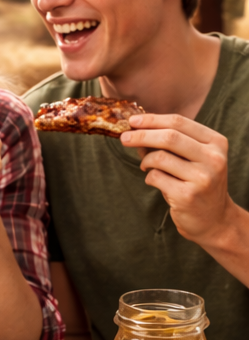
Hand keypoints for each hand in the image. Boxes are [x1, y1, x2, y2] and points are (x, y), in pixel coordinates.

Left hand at [122, 114, 236, 244]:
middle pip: (169, 137)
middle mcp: (213, 158)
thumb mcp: (194, 158)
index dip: (152, 120)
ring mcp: (202, 177)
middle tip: (124, 138)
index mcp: (216, 143)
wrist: (213, 219)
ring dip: (146, 161)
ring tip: (146, 166)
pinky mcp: (187, 195)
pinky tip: (156, 182)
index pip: (179, 122)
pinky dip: (149, 177)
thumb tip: (137, 129)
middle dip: (141, 135)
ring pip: (159, 157)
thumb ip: (171, 143)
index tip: (132, 121)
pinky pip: (155, 177)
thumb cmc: (197, 183)